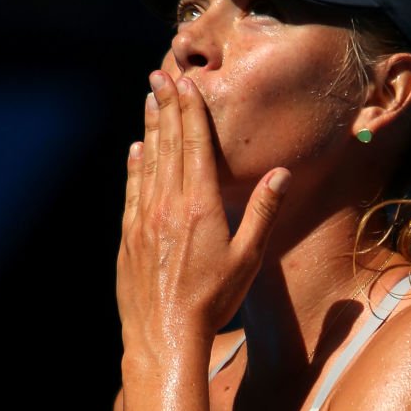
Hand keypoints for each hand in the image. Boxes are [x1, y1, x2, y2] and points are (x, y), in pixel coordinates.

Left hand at [116, 70, 289, 363]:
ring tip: (149, 100)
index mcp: (200, 206)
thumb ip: (263, 212)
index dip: (190, 111)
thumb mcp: (248, 258)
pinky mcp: (129, 237)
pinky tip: (136, 151)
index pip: (194, 146)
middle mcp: (168, 205)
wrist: (164, 334)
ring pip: (147, 163)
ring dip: (150, 128)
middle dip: (166, 107)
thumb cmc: (213, 300)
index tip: (185, 83)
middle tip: (160, 76)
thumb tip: (282, 173)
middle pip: (168, 145)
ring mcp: (144, 219)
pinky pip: (132, 191)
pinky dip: (135, 166)